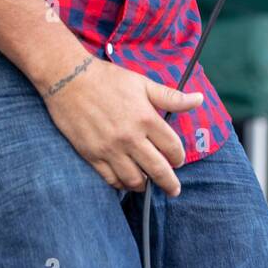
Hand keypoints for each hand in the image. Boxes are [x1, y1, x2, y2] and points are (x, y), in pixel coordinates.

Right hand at [40, 55, 202, 196]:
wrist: (68, 78)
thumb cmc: (107, 79)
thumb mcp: (142, 84)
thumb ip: (171, 97)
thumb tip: (199, 99)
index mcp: (146, 118)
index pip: (172, 148)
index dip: (179, 157)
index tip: (178, 160)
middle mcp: (130, 137)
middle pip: (158, 170)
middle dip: (169, 183)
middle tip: (174, 190)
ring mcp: (110, 149)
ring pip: (134, 180)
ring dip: (145, 185)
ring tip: (148, 184)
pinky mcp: (91, 155)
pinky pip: (110, 179)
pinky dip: (121, 184)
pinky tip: (125, 181)